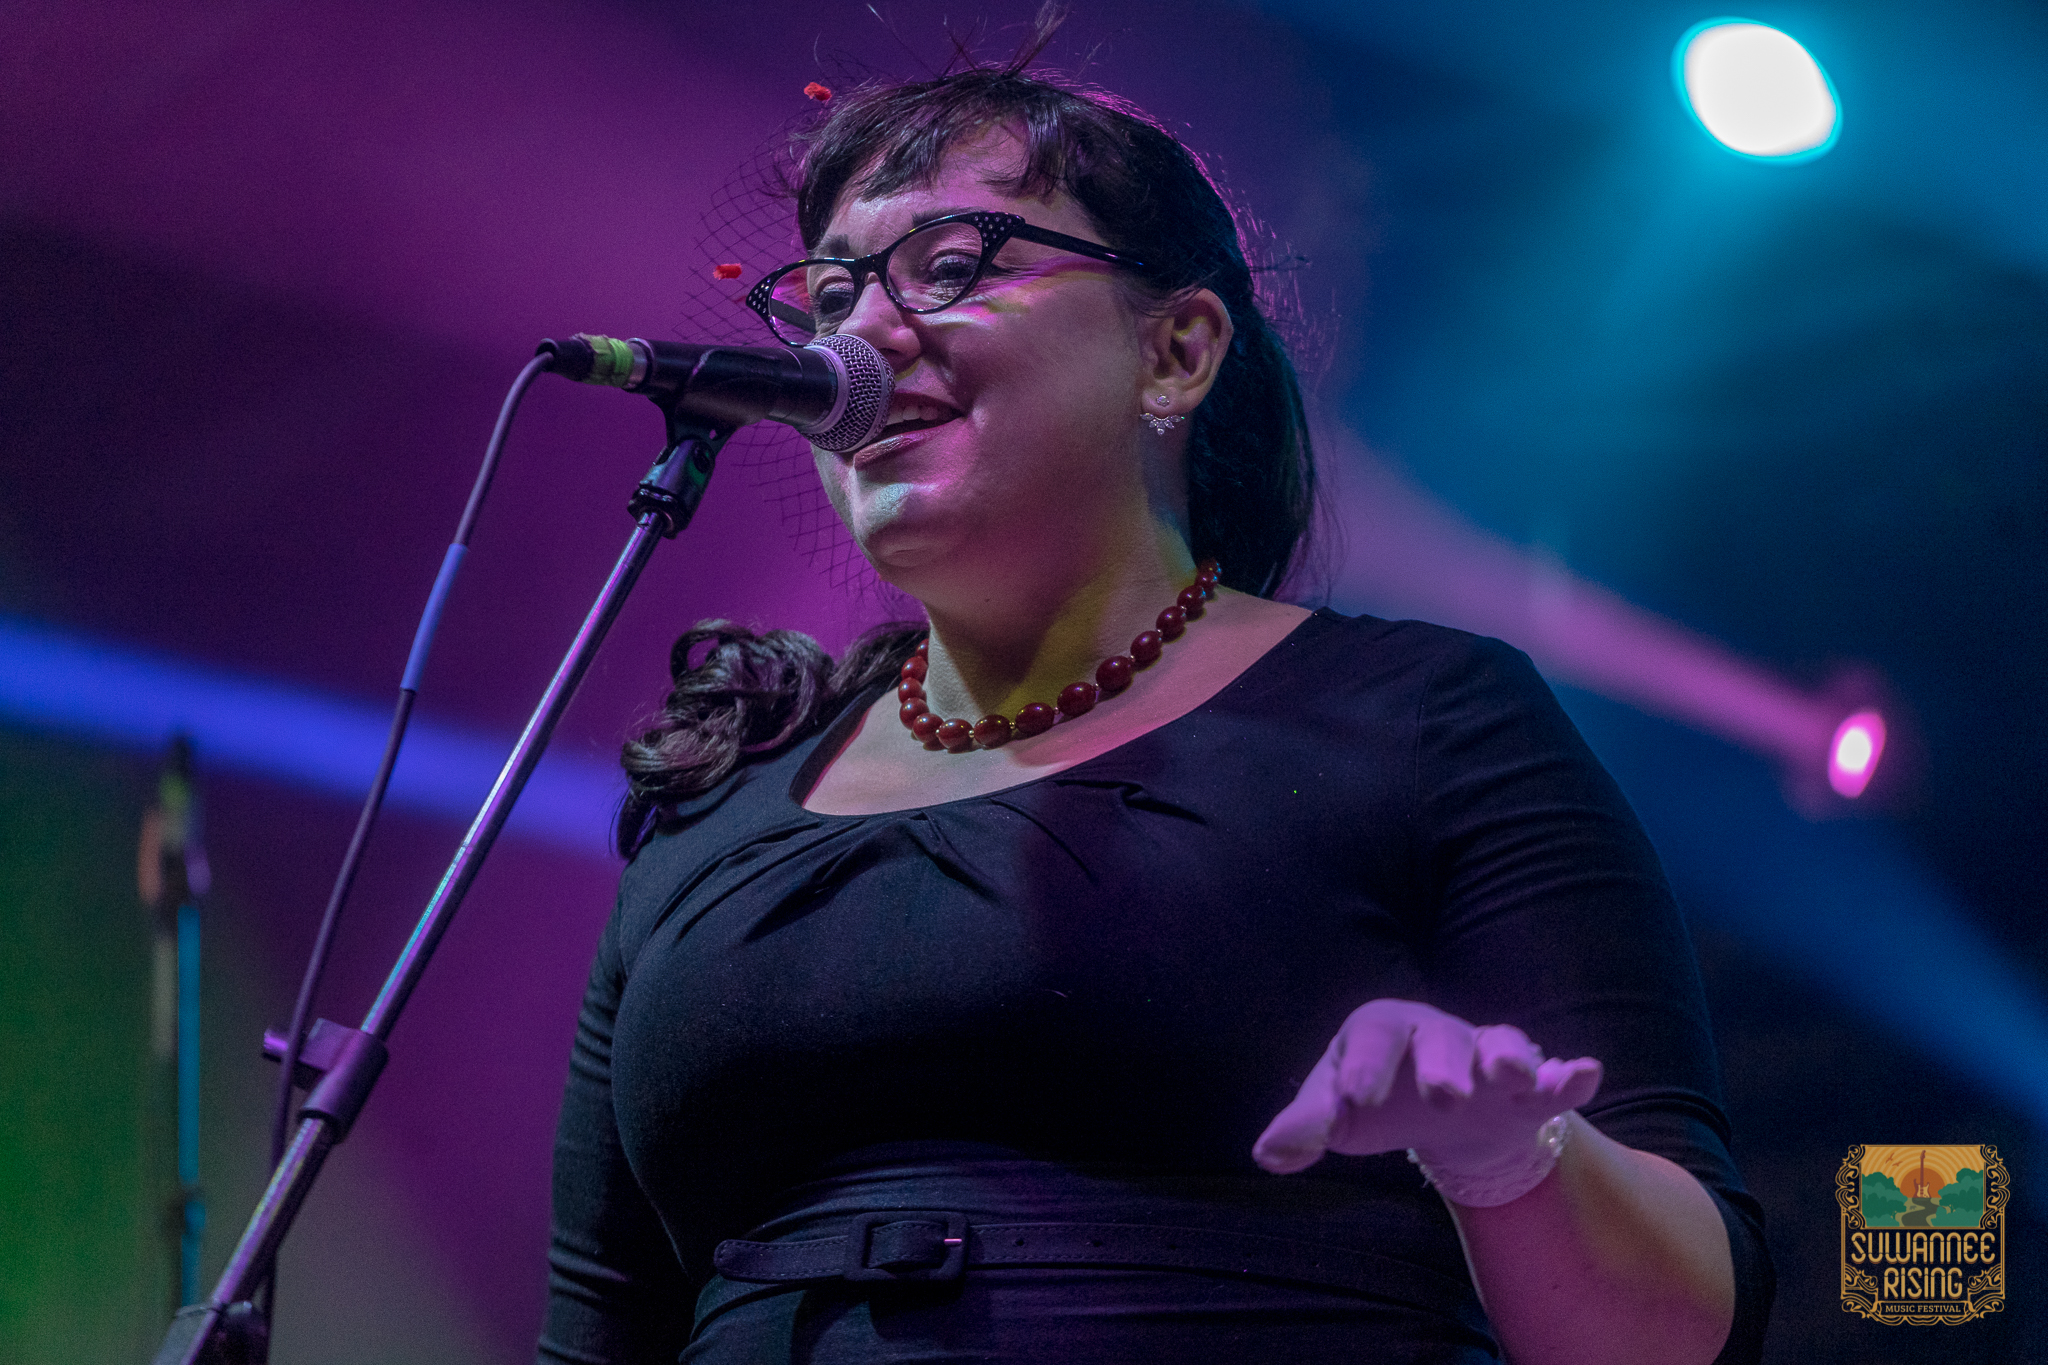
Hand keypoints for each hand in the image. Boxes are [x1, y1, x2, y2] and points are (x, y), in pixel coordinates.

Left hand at [1253, 998, 1601, 1175]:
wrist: (1441, 1108)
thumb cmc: (1380, 1099)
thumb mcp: (1340, 1113)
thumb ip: (1306, 1128)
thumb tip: (1267, 1154)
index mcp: (1383, 1030)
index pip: (1372, 1037)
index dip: (1363, 1067)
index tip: (1353, 1102)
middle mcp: (1437, 1033)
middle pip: (1440, 1038)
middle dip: (1441, 1063)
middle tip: (1443, 1095)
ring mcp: (1486, 1056)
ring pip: (1499, 1046)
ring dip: (1506, 1059)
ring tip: (1512, 1076)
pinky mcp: (1528, 1089)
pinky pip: (1553, 1075)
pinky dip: (1569, 1074)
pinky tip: (1583, 1075)